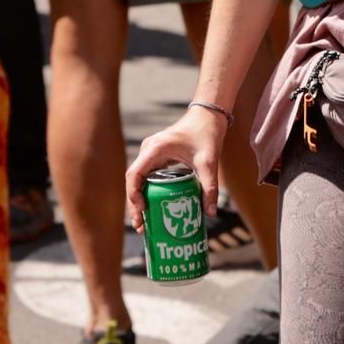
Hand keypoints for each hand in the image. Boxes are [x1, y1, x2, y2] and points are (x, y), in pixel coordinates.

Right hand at [126, 106, 227, 230]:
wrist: (209, 116)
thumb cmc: (206, 134)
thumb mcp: (208, 161)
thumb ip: (209, 186)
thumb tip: (210, 214)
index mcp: (155, 149)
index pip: (134, 175)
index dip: (133, 195)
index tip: (143, 211)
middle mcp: (149, 150)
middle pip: (133, 180)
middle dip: (135, 204)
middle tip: (141, 227)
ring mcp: (151, 153)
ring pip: (138, 180)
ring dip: (139, 200)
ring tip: (144, 224)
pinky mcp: (157, 156)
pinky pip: (146, 176)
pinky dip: (146, 192)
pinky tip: (152, 208)